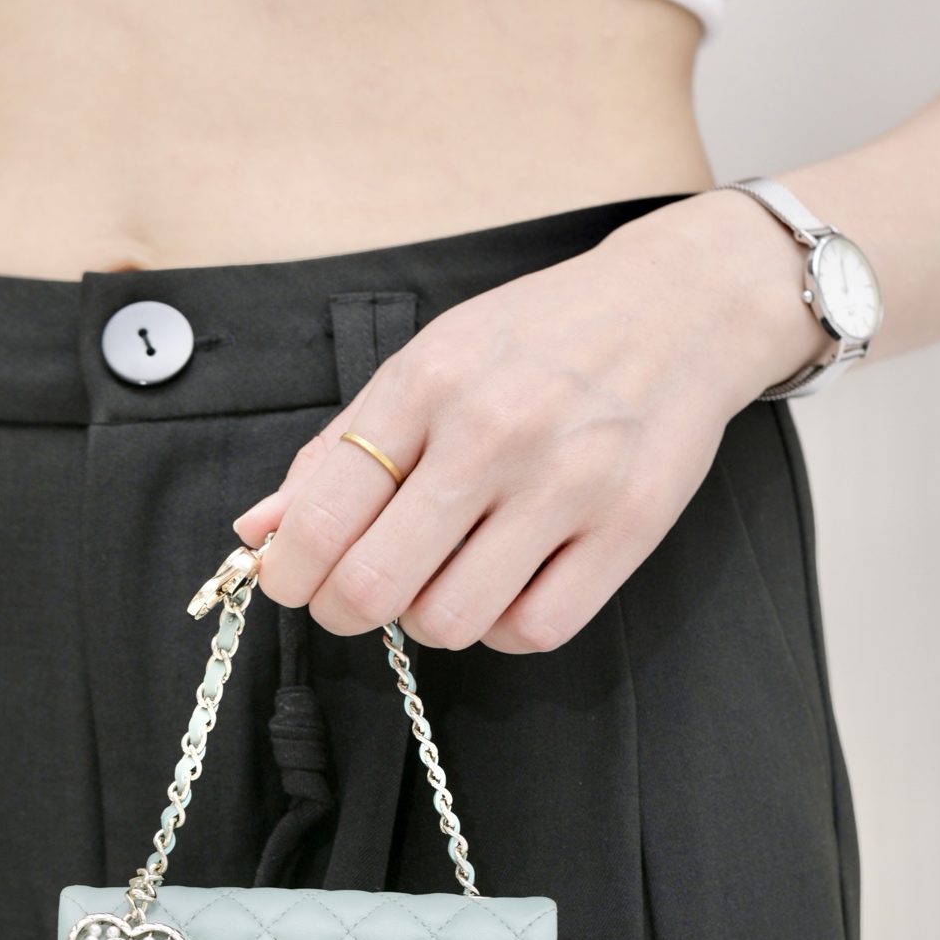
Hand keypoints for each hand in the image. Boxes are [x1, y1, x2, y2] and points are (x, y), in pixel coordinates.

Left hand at [234, 190, 828, 652]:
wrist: (680, 307)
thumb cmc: (540, 340)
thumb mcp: (428, 363)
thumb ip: (338, 450)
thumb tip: (258, 533)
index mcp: (427, 384)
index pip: (324, 517)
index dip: (292, 575)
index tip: (297, 582)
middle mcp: (494, 432)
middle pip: (375, 586)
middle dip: (346, 610)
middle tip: (358, 596)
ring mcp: (566, 484)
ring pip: (450, 622)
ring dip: (429, 620)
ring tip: (444, 578)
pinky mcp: (628, 528)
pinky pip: (533, 631)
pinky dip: (503, 629)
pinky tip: (503, 588)